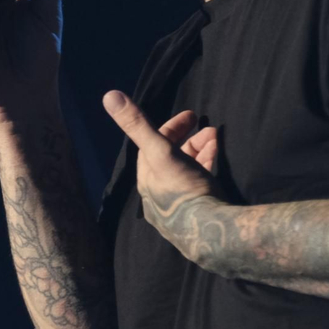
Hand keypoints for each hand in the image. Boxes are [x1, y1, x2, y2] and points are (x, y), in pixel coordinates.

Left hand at [103, 91, 222, 258]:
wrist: (213, 233)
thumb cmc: (183, 190)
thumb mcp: (160, 152)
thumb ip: (137, 125)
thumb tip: (109, 95)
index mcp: (148, 179)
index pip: (154, 145)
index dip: (172, 127)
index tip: (192, 115)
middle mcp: (159, 194)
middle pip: (172, 157)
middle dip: (190, 139)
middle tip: (208, 128)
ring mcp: (179, 206)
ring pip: (188, 169)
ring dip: (201, 150)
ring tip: (216, 139)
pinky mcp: (199, 214)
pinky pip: (201, 183)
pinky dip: (208, 166)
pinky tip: (219, 158)